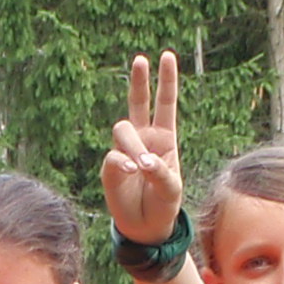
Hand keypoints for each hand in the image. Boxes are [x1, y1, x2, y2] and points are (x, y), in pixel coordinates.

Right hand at [101, 51, 185, 244]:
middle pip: (138, 103)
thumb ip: (160, 172)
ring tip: (141, 166)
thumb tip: (141, 162)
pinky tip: (133, 171)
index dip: (166, 80)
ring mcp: (125, 151)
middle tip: (140, 60)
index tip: (166, 56)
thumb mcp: (172, 189)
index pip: (165, 103)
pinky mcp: (111, 168)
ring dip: (133, 144)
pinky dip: (123, 163)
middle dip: (139, 80)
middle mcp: (143, 138)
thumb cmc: (165, 205)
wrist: (147, 227)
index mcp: (165, 137)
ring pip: (122, 130)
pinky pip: (114, 157)